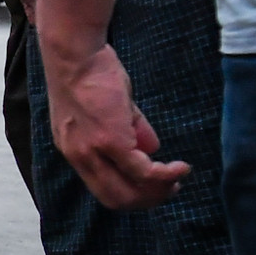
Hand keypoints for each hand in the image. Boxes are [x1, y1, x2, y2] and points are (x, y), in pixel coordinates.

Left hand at [42, 40, 188, 209]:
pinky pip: (143, 171)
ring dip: (158, 192)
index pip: (102, 188)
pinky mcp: (110, 141)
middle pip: (115, 199)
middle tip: (171, 189)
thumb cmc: (91, 73)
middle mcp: (80, 157)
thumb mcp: (109, 109)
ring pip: (129, 191)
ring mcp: (93, 151)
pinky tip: (181, 168)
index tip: (155, 187)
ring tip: (177, 179)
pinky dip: (166, 175)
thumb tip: (152, 150)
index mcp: (75, 150)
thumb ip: (129, 131)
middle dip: (148, 200)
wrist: (75, 54)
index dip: (132, 194)